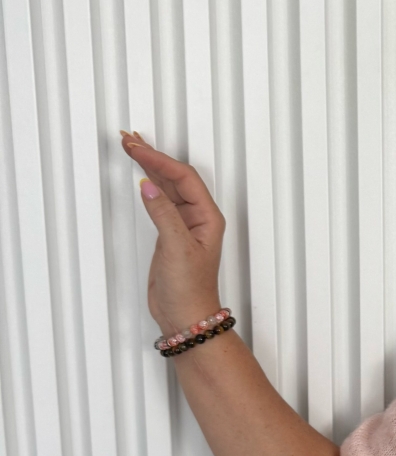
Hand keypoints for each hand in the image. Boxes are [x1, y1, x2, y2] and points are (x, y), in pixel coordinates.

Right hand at [120, 131, 225, 337]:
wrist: (185, 316)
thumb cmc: (190, 289)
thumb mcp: (176, 248)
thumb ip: (163, 214)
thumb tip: (149, 185)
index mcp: (208, 217)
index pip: (184, 177)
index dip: (159, 160)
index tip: (136, 147)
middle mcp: (198, 217)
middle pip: (176, 176)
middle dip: (152, 156)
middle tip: (128, 139)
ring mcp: (183, 225)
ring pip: (166, 186)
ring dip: (149, 167)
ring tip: (130, 146)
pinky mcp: (169, 234)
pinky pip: (159, 201)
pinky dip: (148, 185)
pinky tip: (140, 175)